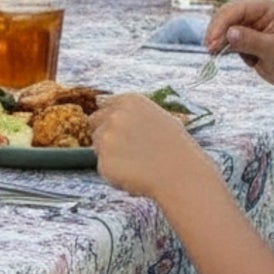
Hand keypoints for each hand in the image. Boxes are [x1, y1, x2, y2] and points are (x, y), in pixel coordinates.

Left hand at [90, 92, 206, 199]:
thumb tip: (99, 100)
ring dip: (109, 152)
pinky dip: (112, 170)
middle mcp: (115, 116)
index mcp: (129, 101)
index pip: (102, 106)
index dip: (111, 119)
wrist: (179, 173)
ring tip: (135, 160)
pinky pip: (101, 165)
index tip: (125, 131)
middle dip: (105, 133)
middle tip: (130, 147)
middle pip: (94, 123)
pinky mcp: (103, 162)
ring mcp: (107, 139)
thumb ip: (127, 109)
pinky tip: (133, 171)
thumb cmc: (172, 145)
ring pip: (96, 145)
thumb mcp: (156, 115)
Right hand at [205, 0, 273, 89]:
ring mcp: (249, 26)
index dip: (221, 23)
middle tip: (211, 51)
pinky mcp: (245, 39)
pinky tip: (229, 58)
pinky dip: (224, 49)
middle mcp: (256, 12)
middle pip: (225, 15)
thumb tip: (229, 33)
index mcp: (266, 7)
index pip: (236, 9)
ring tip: (216, 55)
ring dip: (218, 41)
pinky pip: (226, 40)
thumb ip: (251, 41)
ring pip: (223, 28)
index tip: (213, 43)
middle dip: (216, 32)